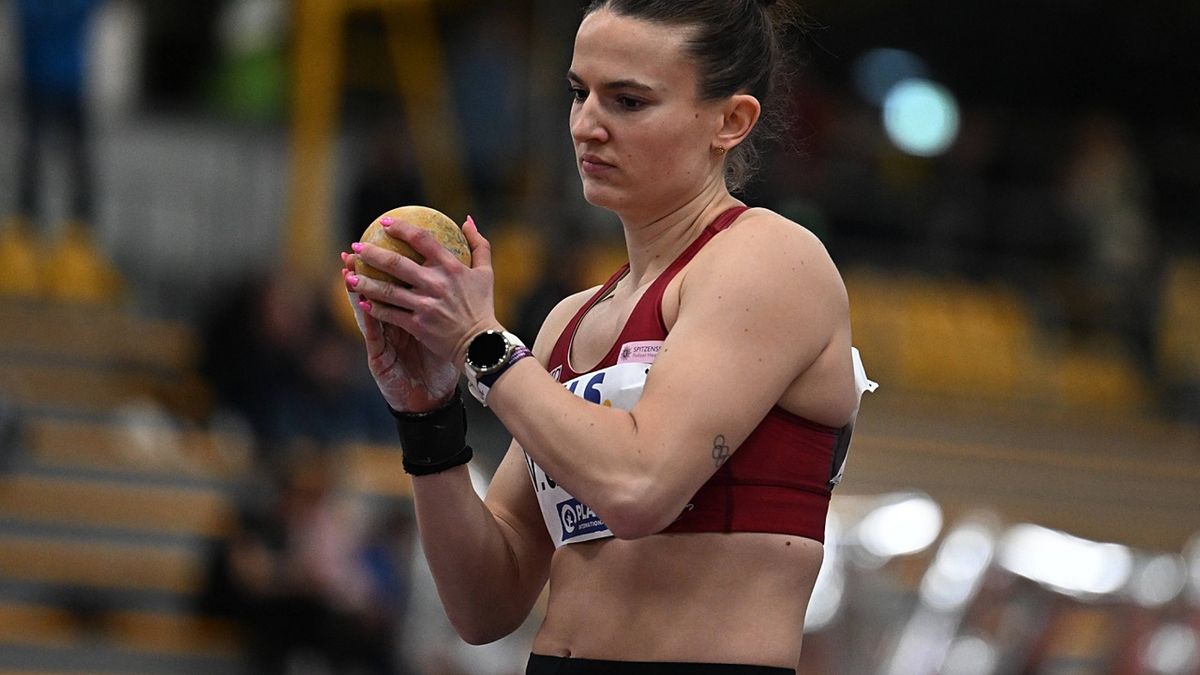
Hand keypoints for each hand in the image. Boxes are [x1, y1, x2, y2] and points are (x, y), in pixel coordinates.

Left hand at [342, 216, 498, 400]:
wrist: (481, 344)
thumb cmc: (482, 306)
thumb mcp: (486, 272)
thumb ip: (478, 244)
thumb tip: (467, 220)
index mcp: (451, 267)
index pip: (421, 240)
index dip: (401, 228)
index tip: (384, 222)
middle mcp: (435, 283)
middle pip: (396, 263)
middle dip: (372, 253)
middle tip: (357, 247)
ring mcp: (425, 305)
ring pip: (387, 291)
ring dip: (365, 283)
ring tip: (350, 276)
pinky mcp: (417, 325)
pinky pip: (390, 314)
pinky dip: (374, 308)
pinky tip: (362, 302)